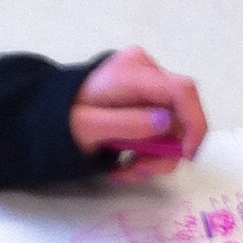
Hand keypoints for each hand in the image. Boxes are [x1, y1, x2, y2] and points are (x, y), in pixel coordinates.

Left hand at [70, 46, 207, 180]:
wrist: (47, 114)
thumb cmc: (61, 119)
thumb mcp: (88, 127)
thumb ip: (128, 124)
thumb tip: (166, 122)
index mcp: (133, 72)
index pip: (182, 91)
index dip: (194, 124)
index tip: (187, 156)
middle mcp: (148, 72)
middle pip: (180, 114)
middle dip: (165, 150)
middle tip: (138, 170)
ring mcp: (149, 86)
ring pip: (174, 128)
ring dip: (155, 157)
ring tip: (126, 170)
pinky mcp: (148, 101)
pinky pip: (163, 129)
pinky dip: (150, 152)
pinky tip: (127, 161)